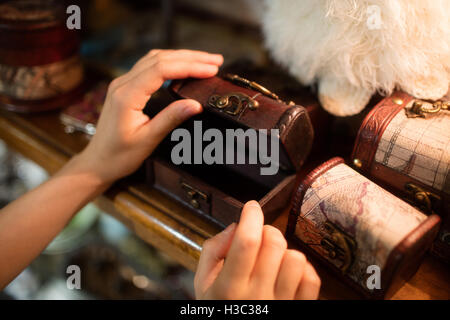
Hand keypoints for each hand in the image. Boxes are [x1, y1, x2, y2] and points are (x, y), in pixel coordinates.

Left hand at [76, 49, 222, 185]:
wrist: (97, 161)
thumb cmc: (119, 156)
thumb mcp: (147, 140)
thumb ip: (171, 119)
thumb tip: (196, 104)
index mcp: (126, 95)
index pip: (162, 69)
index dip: (189, 66)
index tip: (211, 71)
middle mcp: (123, 83)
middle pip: (160, 58)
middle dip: (191, 57)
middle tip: (217, 61)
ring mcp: (123, 83)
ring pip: (155, 59)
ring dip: (182, 57)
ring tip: (206, 61)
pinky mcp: (126, 87)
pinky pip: (149, 66)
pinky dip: (170, 63)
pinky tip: (184, 66)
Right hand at [194, 201, 320, 299]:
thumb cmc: (220, 307)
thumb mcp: (203, 282)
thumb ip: (213, 250)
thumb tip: (235, 226)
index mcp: (229, 288)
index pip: (247, 242)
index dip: (251, 217)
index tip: (251, 207)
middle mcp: (257, 297)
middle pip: (274, 243)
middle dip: (266, 230)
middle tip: (259, 237)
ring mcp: (281, 305)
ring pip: (295, 257)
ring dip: (284, 251)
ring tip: (273, 259)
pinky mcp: (299, 309)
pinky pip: (312, 277)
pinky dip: (301, 269)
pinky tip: (287, 273)